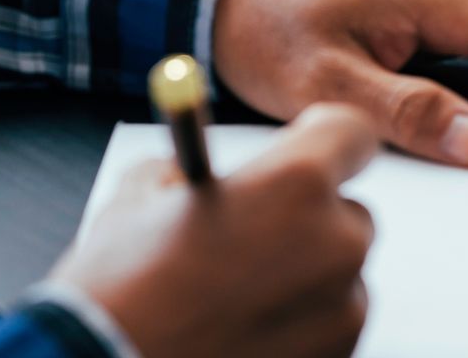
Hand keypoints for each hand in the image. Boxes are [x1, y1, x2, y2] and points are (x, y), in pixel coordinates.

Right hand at [50, 103, 376, 357]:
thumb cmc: (117, 298)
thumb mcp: (136, 205)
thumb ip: (183, 173)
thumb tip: (188, 173)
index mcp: (297, 183)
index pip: (350, 133)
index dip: (324, 139)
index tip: (305, 147)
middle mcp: (337, 240)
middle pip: (347, 212)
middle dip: (306, 221)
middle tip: (250, 243)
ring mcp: (344, 305)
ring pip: (339, 274)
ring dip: (303, 278)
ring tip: (234, 300)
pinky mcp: (341, 353)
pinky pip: (331, 323)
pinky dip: (300, 325)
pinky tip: (243, 333)